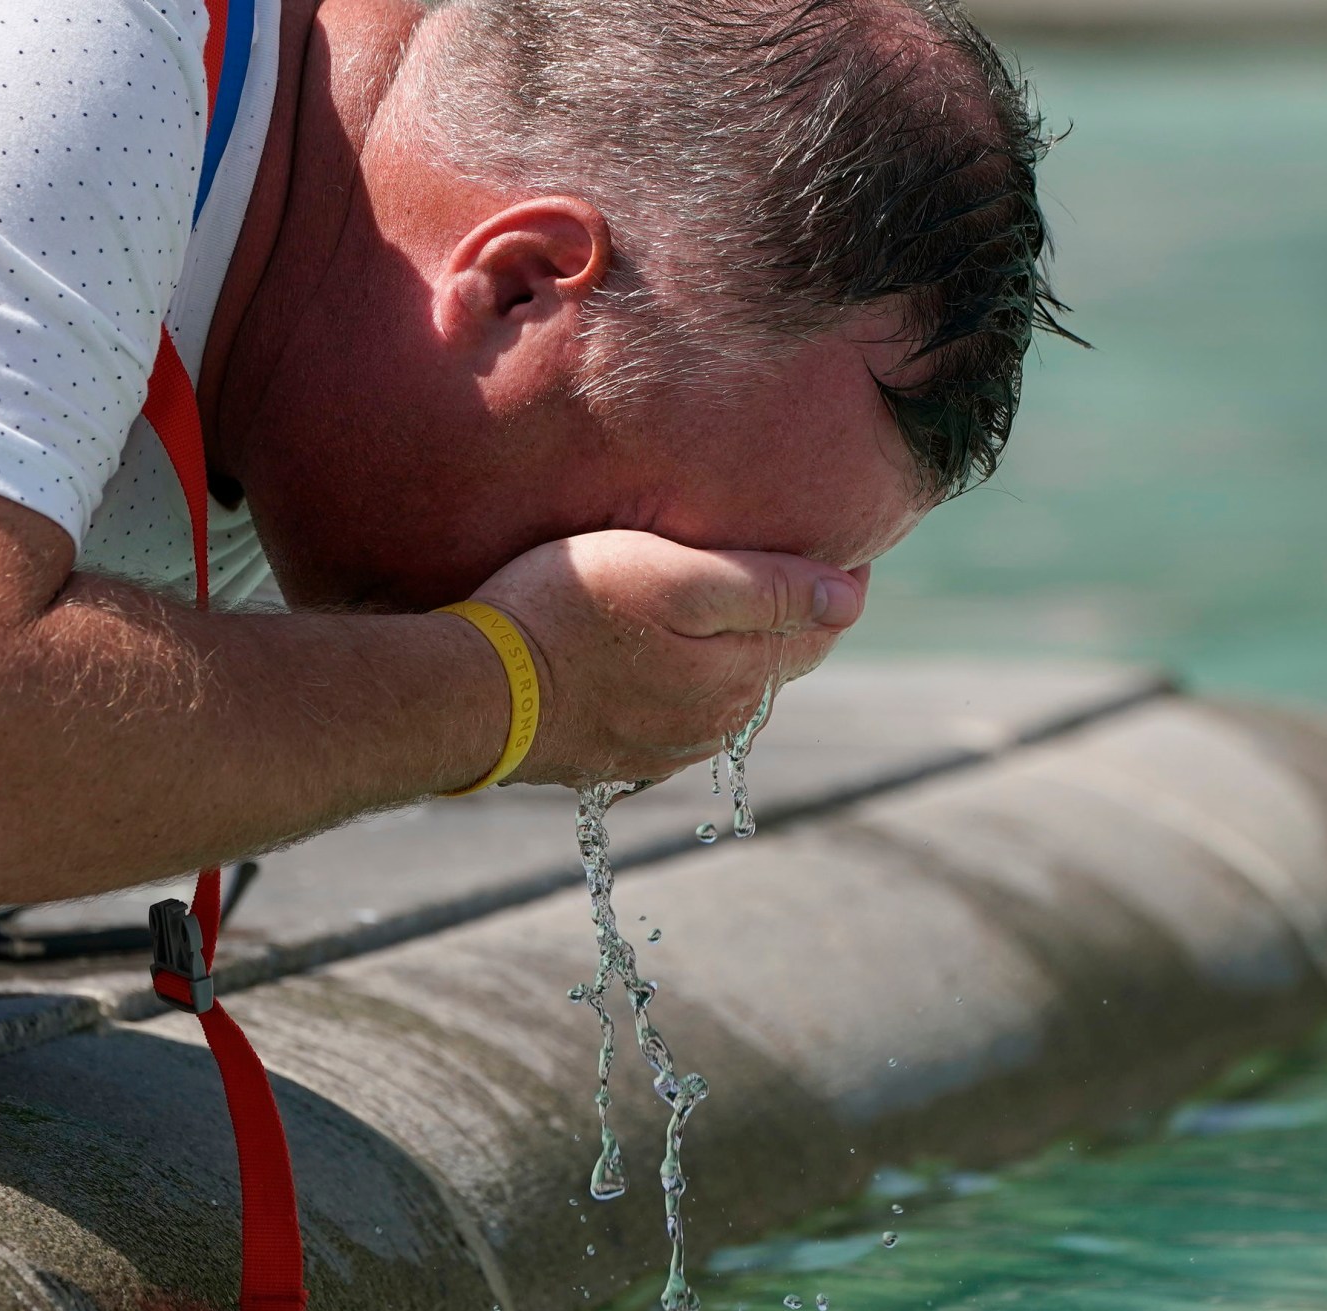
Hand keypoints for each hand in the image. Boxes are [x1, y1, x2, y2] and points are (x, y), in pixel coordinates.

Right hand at [472, 531, 866, 787]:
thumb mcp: (674, 577)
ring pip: (729, 691)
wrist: (474, 692)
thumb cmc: (569, 613)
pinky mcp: (620, 756)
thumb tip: (852, 598)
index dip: (836, 582)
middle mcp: (717, 723)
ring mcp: (667, 746)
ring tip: (724, 599)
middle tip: (786, 559)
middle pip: (777, 661)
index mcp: (742, 676)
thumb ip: (767, 588)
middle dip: (789, 615)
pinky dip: (689, 680)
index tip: (840, 539)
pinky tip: (666, 653)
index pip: (820, 628)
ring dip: (737, 649)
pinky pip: (679, 715)